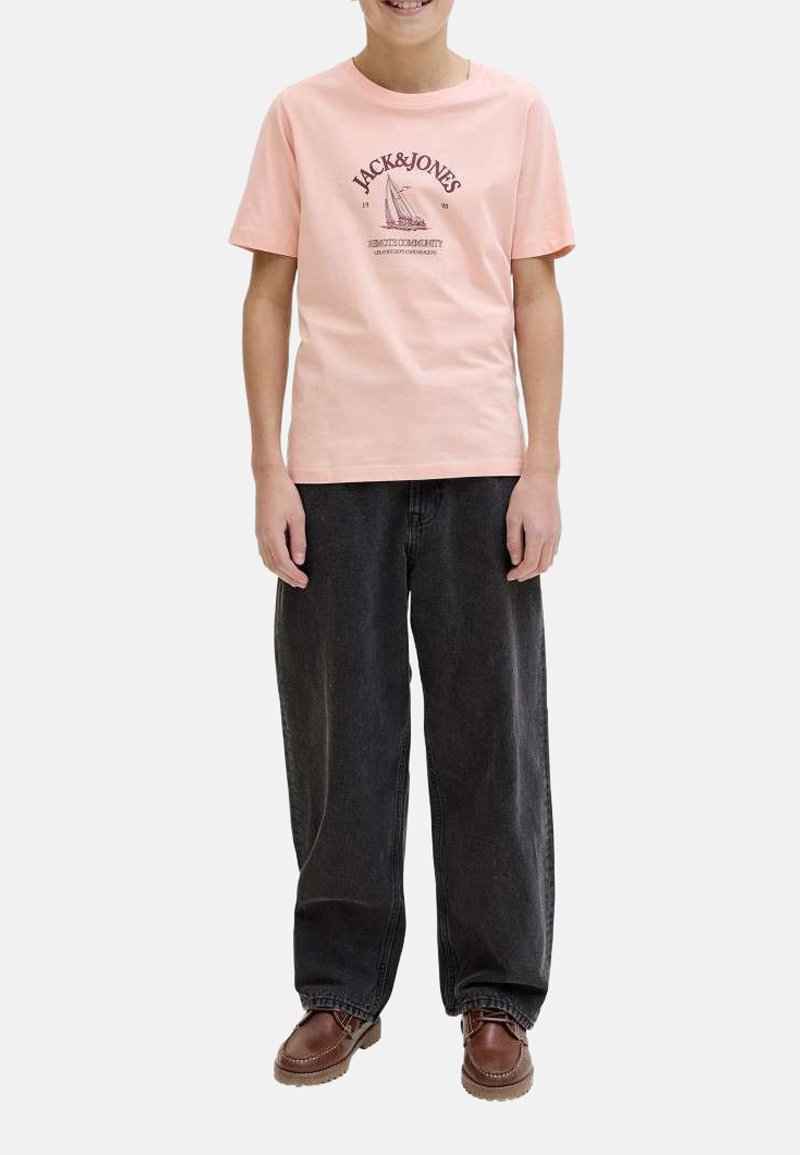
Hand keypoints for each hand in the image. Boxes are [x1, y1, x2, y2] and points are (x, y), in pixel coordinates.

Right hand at [254, 465, 307, 588]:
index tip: (305, 581)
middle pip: (273, 565)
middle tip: (302, 585)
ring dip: (279, 572)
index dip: (294, 575)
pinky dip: (273, 563)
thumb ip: (298, 540)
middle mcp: (262, 537)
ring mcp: (259, 534)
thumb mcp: (298, 516)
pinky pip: (265, 553)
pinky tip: (282, 564)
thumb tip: (299, 561)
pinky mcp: (260, 530)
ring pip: (267, 561)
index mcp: (272, 534)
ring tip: (293, 578)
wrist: (268, 477)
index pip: (283, 562)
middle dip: (287, 577)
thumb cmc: (285, 493)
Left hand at [505, 471, 560, 580]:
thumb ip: (513, 541)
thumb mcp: (512, 518)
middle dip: (528, 574)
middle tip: (514, 575)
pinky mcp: (559, 529)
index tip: (509, 576)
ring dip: (537, 568)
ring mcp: (557, 533)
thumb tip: (516, 561)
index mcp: (538, 534)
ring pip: (550, 561)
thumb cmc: (523, 495)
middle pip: (542, 566)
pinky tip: (533, 556)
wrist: (542, 478)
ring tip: (523, 568)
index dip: (519, 573)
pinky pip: (553, 551)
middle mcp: (550, 536)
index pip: (530, 563)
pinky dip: (544, 559)